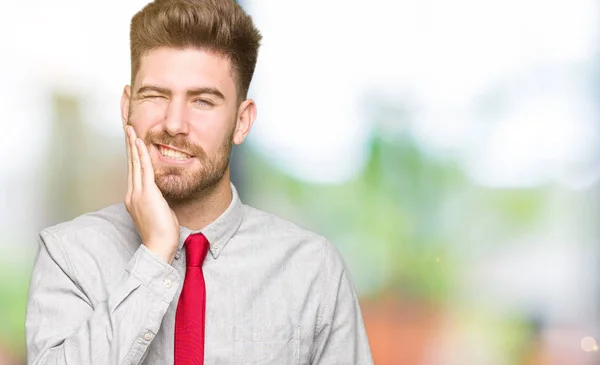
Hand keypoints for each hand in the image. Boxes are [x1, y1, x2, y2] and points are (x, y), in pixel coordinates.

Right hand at [124, 125, 179, 263]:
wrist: (159, 246)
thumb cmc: (161, 234)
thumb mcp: (159, 212)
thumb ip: (157, 200)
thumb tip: (161, 194)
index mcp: (134, 199)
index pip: (133, 172)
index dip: (132, 156)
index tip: (132, 143)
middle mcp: (132, 194)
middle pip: (130, 164)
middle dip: (129, 145)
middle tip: (128, 129)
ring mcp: (138, 193)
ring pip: (134, 163)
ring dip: (133, 145)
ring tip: (131, 130)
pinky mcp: (147, 193)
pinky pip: (143, 169)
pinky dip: (141, 154)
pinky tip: (140, 143)